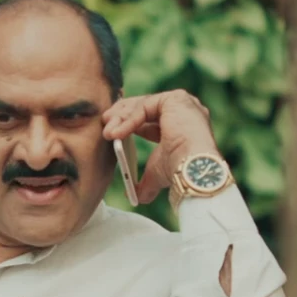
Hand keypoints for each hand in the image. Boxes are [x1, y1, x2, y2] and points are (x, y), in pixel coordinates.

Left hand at [100, 90, 221, 205]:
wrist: (192, 169)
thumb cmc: (180, 171)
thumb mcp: (157, 174)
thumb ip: (146, 182)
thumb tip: (135, 197)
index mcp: (182, 124)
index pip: (150, 116)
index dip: (129, 122)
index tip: (112, 130)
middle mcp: (184, 109)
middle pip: (145, 107)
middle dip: (121, 116)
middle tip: (105, 124)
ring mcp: (182, 102)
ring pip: (142, 106)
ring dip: (121, 118)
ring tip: (107, 132)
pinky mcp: (176, 99)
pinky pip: (144, 107)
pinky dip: (128, 120)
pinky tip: (117, 133)